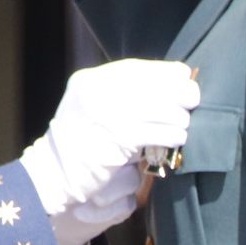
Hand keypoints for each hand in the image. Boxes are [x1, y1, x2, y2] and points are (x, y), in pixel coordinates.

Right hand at [19, 60, 198, 244]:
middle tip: (193, 99)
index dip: (164, 71)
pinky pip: (158, 132)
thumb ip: (118, 95)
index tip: (183, 74)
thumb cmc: (78, 145)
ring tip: (182, 125)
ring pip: (161, 108)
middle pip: (152, 85)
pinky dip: (172, 135)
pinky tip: (177, 139)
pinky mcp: (120, 139)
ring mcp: (108, 114)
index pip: (136, 68)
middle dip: (179, 91)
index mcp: (90, 82)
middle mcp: (97, 92)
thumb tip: (166, 83)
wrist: (53, 176)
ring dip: (179, 117)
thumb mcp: (90, 107)